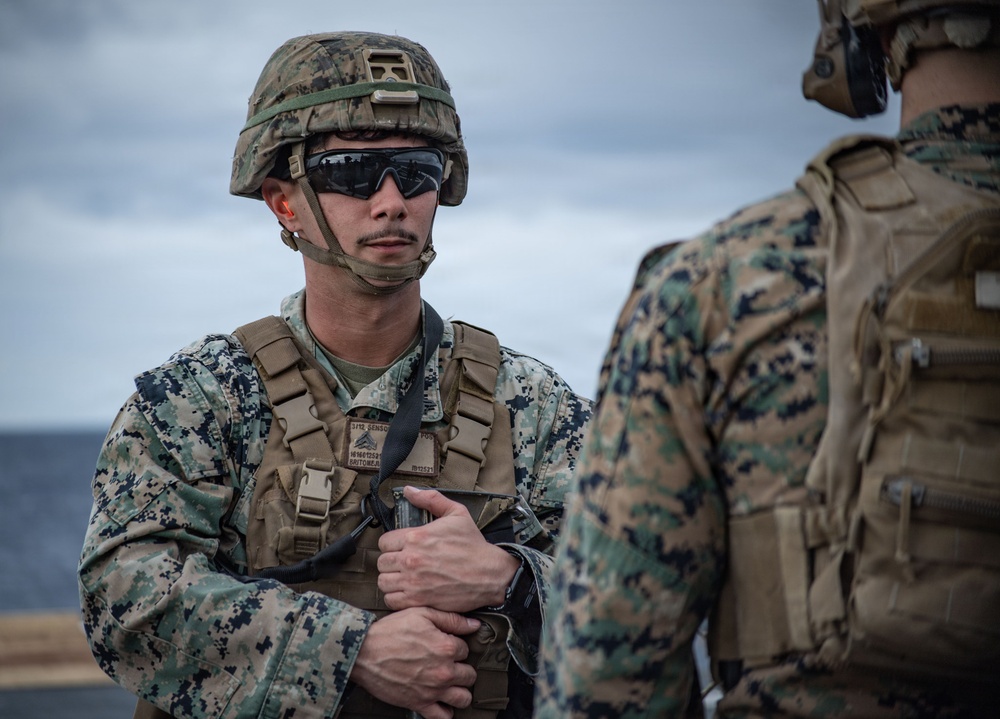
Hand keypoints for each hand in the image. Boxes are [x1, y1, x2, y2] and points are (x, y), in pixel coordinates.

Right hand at [351, 607, 480, 718]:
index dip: (456, 646)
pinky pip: (443, 717)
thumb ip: (451, 619)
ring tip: (451, 684)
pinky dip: (446, 711)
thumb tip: (474, 625)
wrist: (363, 652)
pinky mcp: (419, 704)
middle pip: (470, 675)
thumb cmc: (390, 631)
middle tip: (449, 664)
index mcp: (446, 647)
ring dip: (460, 690)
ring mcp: (432, 690)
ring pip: (463, 698)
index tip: (446, 645)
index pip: (466, 650)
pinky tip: (441, 701)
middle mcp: (443, 671)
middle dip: (462, 668)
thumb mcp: (421, 614)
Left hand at [377, 486, 521, 611]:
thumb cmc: (473, 545)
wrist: (489, 574)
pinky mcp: (419, 600)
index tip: (400, 547)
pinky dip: (395, 597)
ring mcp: (413, 581)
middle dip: (391, 562)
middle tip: (402, 563)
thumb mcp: (456, 513)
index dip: (391, 544)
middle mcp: (411, 559)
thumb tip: (409, 491)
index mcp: (416, 537)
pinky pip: (392, 600)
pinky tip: (405, 591)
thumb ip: (431, 499)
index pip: (384, 542)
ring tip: (402, 577)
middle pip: (382, 562)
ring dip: (391, 579)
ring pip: (383, 582)